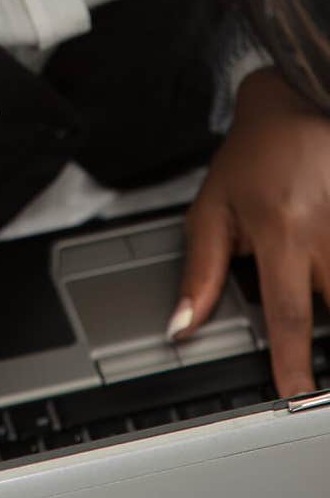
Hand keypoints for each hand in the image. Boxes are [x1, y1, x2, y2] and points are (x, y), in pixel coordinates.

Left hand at [169, 74, 329, 397]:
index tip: (297, 396)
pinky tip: (321, 276)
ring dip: (329, 298)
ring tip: (311, 301)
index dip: (293, 363)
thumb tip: (181, 324)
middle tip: (308, 346)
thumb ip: (199, 270)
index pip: (288, 314)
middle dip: (326, 339)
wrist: (299, 101)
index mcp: (282, 230)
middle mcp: (329, 232)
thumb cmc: (256, 153)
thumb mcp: (213, 207)